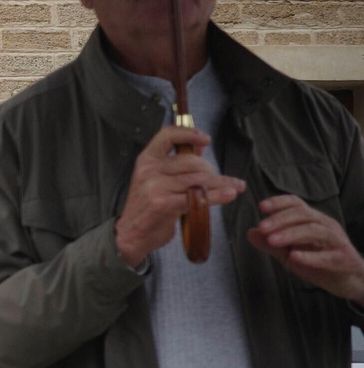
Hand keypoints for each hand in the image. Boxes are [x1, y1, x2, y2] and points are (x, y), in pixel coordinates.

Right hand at [115, 125, 245, 267]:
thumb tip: (199, 147)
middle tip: (222, 180)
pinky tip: (229, 194)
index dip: (189, 133)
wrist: (131, 234)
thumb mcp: (155, 179)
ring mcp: (155, 187)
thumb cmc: (147, 207)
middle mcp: (149, 170)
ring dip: (221, 184)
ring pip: (199, 180)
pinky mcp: (164, 204)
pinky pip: (198, 197)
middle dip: (212, 171)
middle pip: (192, 162)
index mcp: (146, 160)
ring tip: (234, 187)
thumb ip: (176, 164)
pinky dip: (218, 196)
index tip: (206, 139)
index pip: (167, 135)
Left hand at [247, 195, 363, 302]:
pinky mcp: (345, 260)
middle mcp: (326, 226)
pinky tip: (294, 257)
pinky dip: (311, 256)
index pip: (297, 204)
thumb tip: (250, 233)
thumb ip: (271, 244)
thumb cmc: (318, 263)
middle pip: (304, 215)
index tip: (261, 207)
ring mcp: (337, 242)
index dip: (280, 202)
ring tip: (272, 240)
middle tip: (262, 227)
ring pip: (316, 231)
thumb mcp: (289, 253)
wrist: (346, 281)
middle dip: (281, 219)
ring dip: (292, 234)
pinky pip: (328, 256)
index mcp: (313, 220)